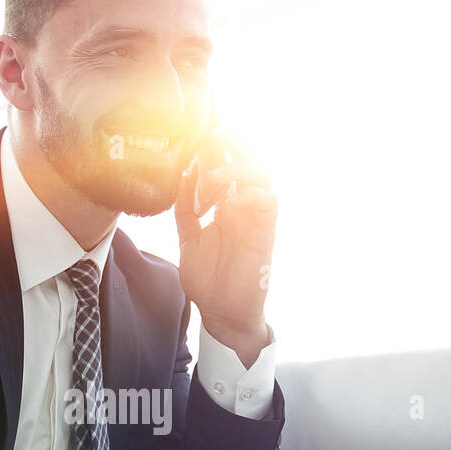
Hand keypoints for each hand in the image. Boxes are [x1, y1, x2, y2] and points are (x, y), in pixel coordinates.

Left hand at [175, 124, 276, 364]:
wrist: (221, 314)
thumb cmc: (208, 280)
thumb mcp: (187, 239)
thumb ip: (185, 210)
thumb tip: (182, 177)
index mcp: (224, 206)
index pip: (226, 166)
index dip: (216, 148)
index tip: (196, 139)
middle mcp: (242, 208)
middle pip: (249, 161)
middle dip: (234, 144)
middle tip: (214, 136)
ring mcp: (254, 219)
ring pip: (261, 176)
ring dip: (238, 169)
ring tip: (214, 179)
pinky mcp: (264, 234)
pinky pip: (268, 202)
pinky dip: (252, 193)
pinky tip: (233, 200)